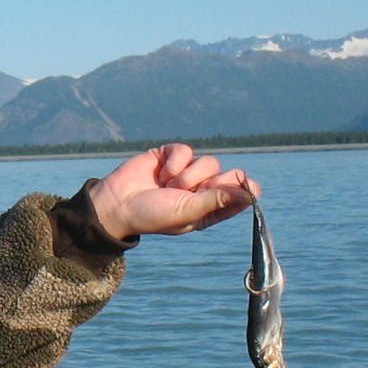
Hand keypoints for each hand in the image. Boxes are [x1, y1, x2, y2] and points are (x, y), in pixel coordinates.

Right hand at [87, 143, 260, 238]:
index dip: (243, 191)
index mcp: (210, 210)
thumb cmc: (152, 216)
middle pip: (230, 175)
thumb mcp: (188, 212)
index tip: (244, 189)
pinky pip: (187, 151)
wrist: (117, 203)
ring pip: (209, 162)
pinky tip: (162, 173)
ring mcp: (188, 172)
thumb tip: (250, 194)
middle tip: (199, 189)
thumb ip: (217, 200)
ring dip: (188, 175)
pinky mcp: (172, 156)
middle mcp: (202, 190)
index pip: (240, 196)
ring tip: (168, 186)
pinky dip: (175, 162)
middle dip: (215, 181)